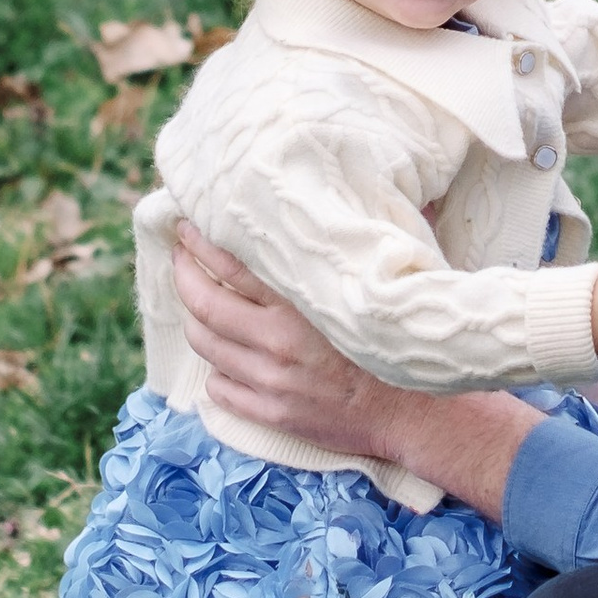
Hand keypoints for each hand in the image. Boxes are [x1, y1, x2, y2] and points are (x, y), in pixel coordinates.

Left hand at [172, 221, 541, 524]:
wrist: (417, 415)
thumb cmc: (403, 339)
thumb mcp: (388, 280)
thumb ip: (376, 234)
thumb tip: (385, 182)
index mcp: (303, 301)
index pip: (231, 262)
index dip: (200, 241)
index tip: (186, 225)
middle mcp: (278, 340)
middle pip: (204, 302)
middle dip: (183, 273)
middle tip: (179, 255)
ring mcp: (270, 380)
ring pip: (205, 344)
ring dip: (193, 318)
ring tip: (193, 299)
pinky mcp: (271, 413)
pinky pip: (219, 388)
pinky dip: (215, 368)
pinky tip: (223, 353)